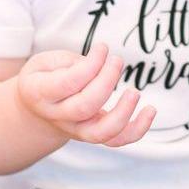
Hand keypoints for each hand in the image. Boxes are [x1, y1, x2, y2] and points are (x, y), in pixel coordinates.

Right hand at [15, 42, 155, 146]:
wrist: (38, 109)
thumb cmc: (46, 77)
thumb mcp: (47, 61)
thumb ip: (71, 63)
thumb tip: (100, 64)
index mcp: (40, 94)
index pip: (68, 83)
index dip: (91, 65)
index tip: (103, 48)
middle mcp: (57, 116)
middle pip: (85, 106)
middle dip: (107, 80)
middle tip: (117, 60)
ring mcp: (76, 130)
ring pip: (101, 132)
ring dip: (123, 112)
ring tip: (135, 91)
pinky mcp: (94, 134)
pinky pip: (117, 140)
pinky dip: (137, 130)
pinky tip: (150, 110)